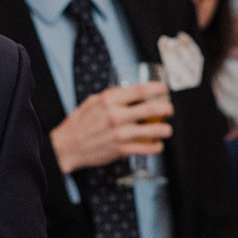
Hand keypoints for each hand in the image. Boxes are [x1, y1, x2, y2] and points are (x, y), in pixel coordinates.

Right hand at [50, 82, 173, 173]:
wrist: (68, 146)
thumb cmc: (79, 123)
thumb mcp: (92, 101)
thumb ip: (111, 96)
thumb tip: (128, 91)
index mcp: (109, 101)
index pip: (140, 90)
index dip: (157, 88)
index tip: (164, 89)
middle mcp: (117, 116)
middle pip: (152, 109)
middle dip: (167, 108)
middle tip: (169, 110)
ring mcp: (120, 134)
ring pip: (154, 131)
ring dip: (165, 129)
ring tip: (166, 129)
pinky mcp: (121, 150)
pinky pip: (146, 148)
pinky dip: (156, 147)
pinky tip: (158, 145)